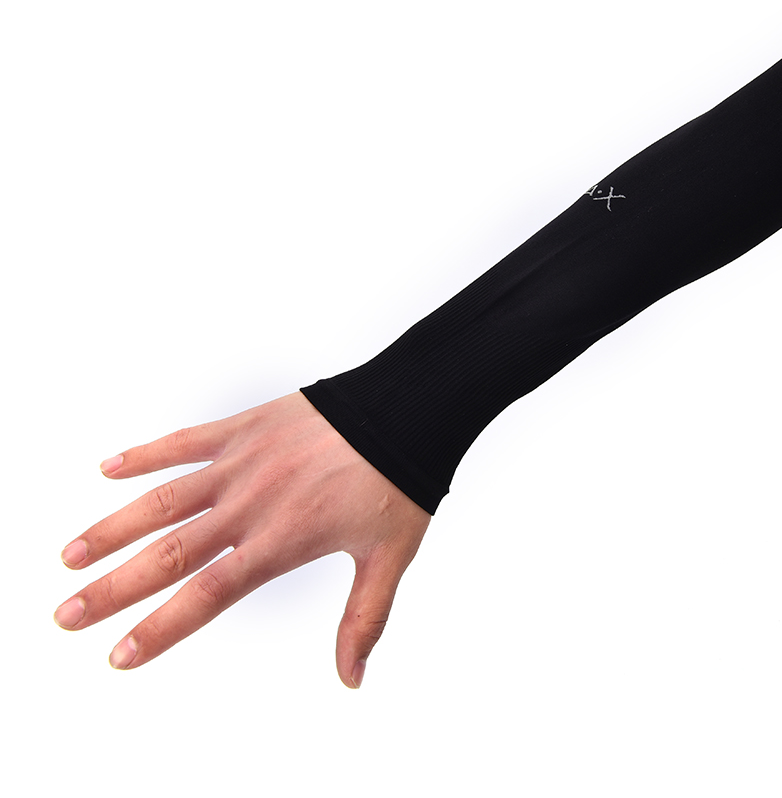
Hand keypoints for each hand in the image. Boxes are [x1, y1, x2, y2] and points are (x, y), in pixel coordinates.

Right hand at [54, 392, 430, 686]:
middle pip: (167, 554)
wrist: (408, 410)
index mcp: (281, 541)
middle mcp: (251, 505)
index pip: (206, 595)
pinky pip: (184, 442)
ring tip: (69, 556)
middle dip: (111, 589)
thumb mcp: (387, 559)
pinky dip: (145, 455)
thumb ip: (363, 619)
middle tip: (66, 615)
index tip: (118, 654)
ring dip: (110, 528)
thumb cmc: (398, 482)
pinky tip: (109, 469)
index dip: (159, 628)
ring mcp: (243, 462)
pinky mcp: (245, 426)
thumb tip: (352, 679)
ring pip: (161, 500)